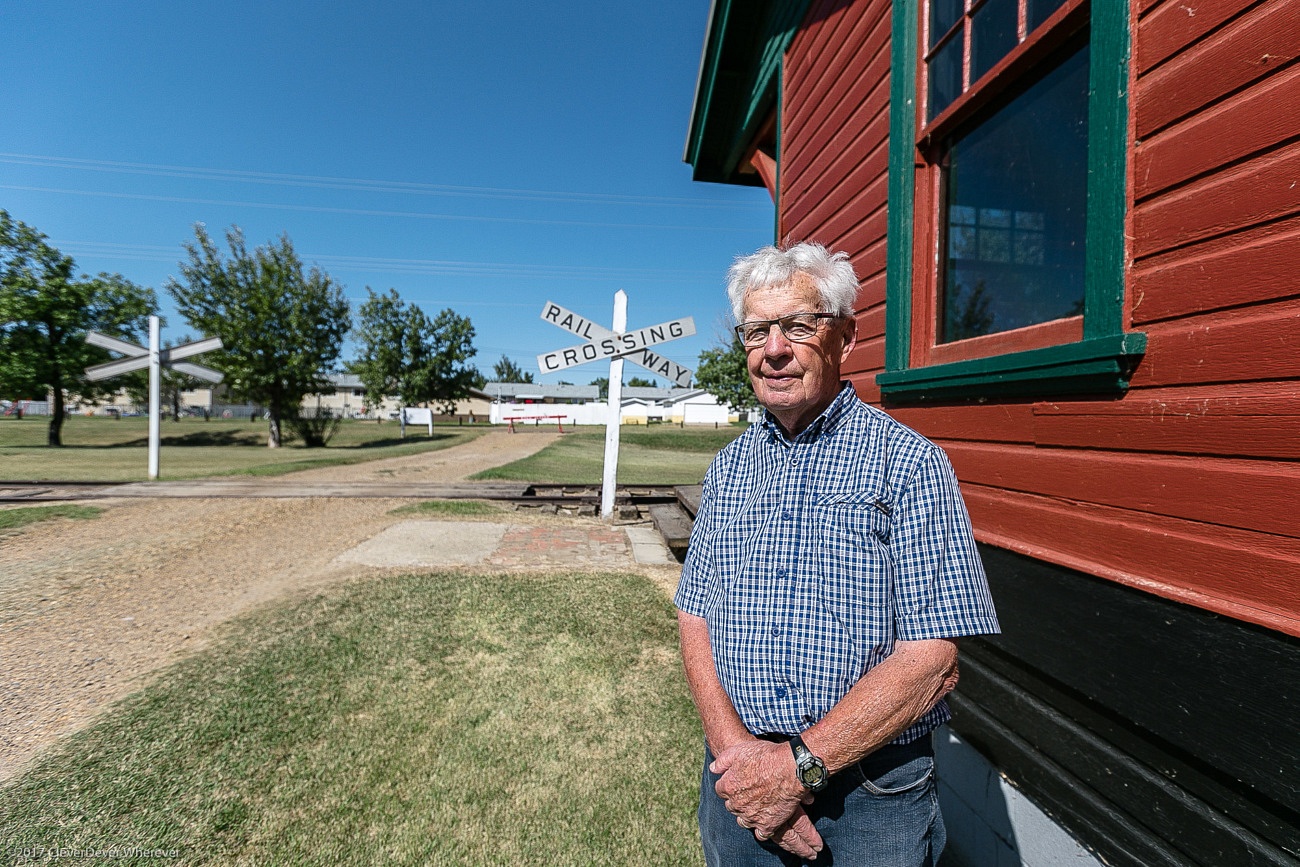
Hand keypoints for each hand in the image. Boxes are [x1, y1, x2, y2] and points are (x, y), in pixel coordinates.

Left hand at [711, 740, 822, 854]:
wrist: (790, 768)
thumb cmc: (765, 756)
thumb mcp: (739, 750)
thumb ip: (722, 761)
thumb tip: (713, 769)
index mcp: (728, 787)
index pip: (721, 790)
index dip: (730, 783)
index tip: (739, 779)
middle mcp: (737, 804)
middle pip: (731, 805)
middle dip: (737, 799)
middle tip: (750, 791)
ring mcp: (752, 816)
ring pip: (743, 821)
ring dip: (747, 814)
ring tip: (757, 805)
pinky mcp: (768, 824)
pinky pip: (761, 834)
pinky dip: (762, 828)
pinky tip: (766, 820)